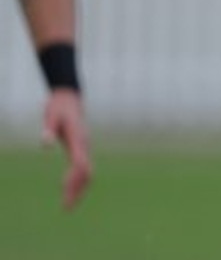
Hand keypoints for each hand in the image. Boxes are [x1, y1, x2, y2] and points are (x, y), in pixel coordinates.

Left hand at [43, 89, 91, 209]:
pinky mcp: (81, 149)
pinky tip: (69, 189)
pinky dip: (79, 182)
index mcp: (78, 139)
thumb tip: (44, 144)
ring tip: (68, 205)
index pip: (80, 164)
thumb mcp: (50, 116)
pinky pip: (83, 169)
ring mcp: (85, 147)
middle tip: (66, 208)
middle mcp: (85, 145)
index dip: (74, 179)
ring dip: (79, 189)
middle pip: (86, 172)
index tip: (65, 193)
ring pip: (87, 173)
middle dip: (77, 190)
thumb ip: (48, 128)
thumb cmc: (58, 107)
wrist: (69, 99)